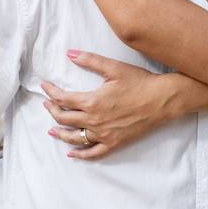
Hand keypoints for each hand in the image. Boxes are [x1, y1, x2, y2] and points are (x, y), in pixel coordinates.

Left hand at [41, 50, 176, 159]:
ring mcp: (104, 134)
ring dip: (59, 133)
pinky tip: (72, 152)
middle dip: (52, 110)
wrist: (163, 99)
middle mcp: (94, 121)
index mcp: (92, 101)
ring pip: (74, 138)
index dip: (51, 92)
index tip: (45, 86)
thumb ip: (90, 60)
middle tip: (47, 104)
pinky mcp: (114, 143)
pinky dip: (80, 154)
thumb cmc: (140, 82)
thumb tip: (70, 54)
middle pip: (64, 119)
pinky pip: (93, 153)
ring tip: (51, 130)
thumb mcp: (114, 68)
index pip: (63, 99)